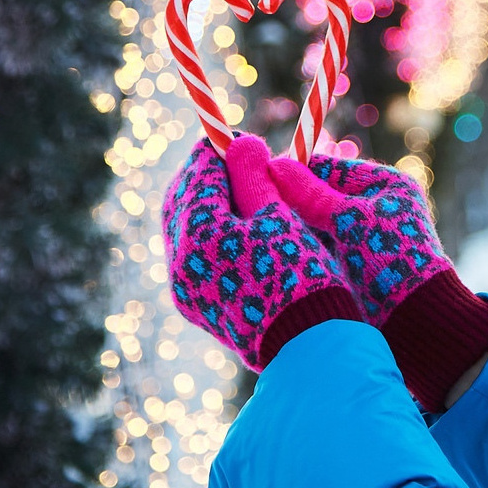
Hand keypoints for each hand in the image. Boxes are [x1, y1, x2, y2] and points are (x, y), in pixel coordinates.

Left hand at [162, 135, 359, 370]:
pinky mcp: (198, 308)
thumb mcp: (281, 218)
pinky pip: (194, 257)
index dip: (218, 151)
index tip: (241, 138)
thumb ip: (255, 178)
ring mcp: (186, 290)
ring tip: (244, 191)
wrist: (308, 349)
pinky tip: (241, 228)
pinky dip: (211, 234)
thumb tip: (240, 142)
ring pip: (186, 231)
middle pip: (182, 202)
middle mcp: (180, 263)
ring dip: (208, 205)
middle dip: (206, 176)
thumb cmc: (301, 277)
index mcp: (197, 235)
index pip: (198, 175)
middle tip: (236, 160)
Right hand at [270, 152, 487, 411]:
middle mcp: (374, 207)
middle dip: (288, 205)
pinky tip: (271, 255)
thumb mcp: (349, 222)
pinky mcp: (352, 267)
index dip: (293, 174)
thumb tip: (274, 166)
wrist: (417, 324)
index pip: (327, 168)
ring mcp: (362, 239)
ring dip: (291, 230)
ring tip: (255, 233)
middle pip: (318, 197)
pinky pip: (318, 251)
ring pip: (314, 226)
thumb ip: (311, 195)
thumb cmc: (391, 262)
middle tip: (250, 208)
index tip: (257, 178)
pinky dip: (300, 252)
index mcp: (384, 184)